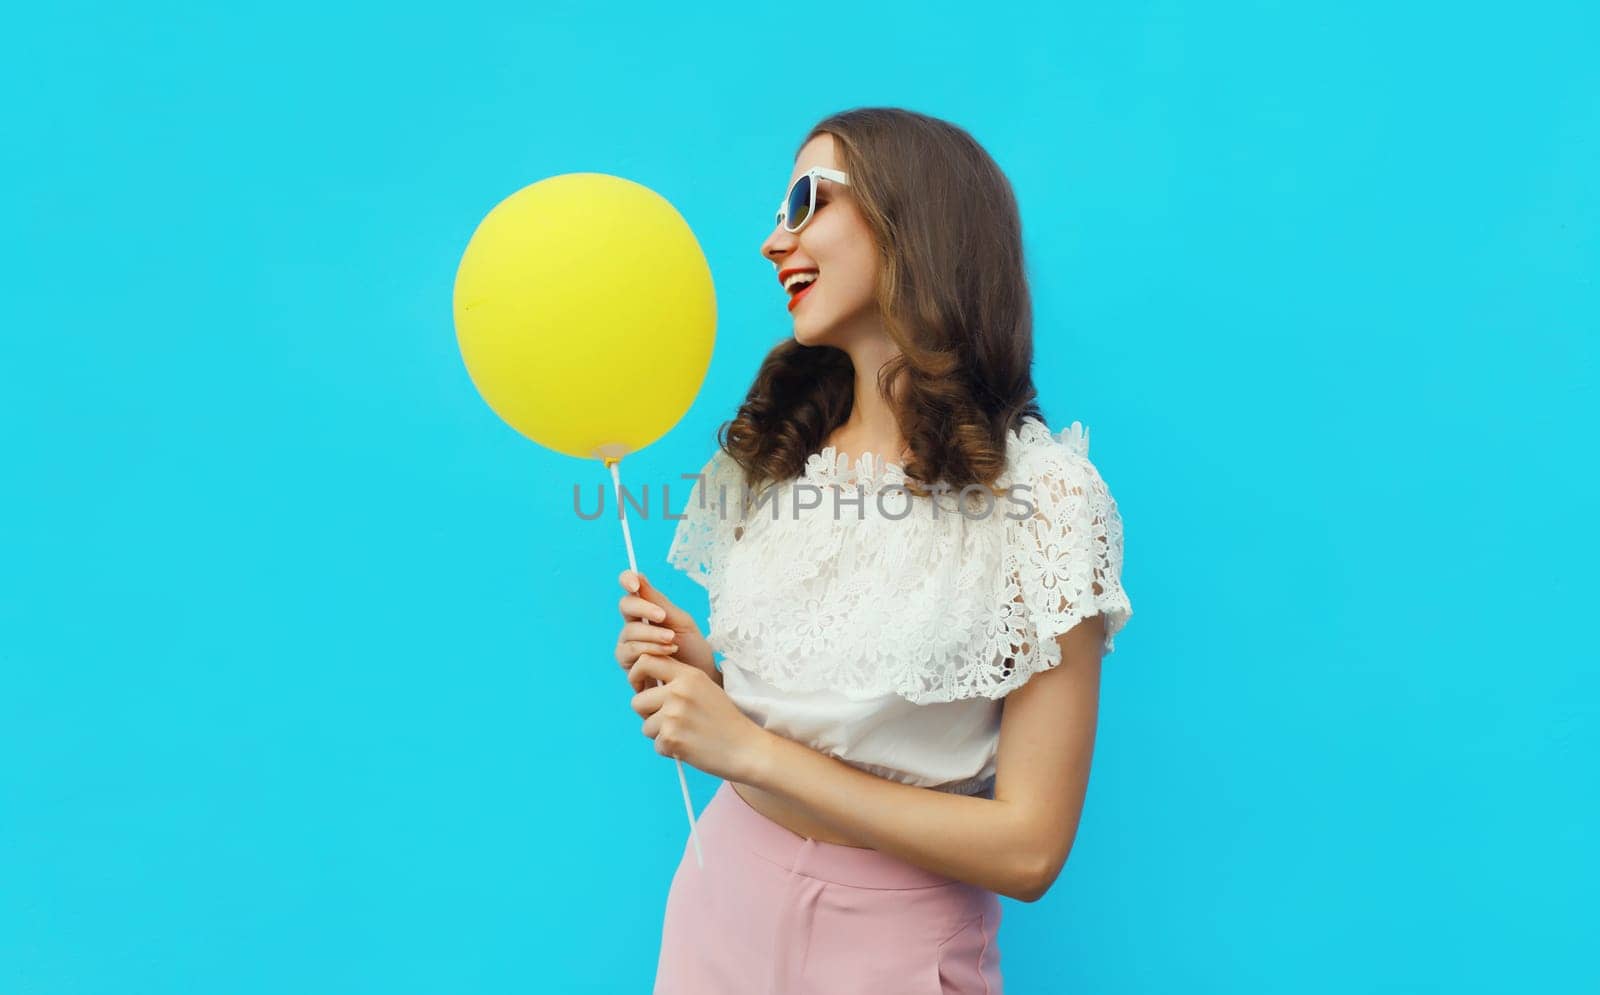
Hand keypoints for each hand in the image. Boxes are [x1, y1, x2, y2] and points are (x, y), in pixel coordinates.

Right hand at [616, 570, 718, 684]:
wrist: (700, 678)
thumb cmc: (693, 650)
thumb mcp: (681, 622)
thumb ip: (658, 602)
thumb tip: (638, 575)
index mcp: (647, 611)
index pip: (631, 590)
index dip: (627, 581)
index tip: (634, 583)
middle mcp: (634, 626)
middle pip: (626, 607)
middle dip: (644, 610)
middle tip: (663, 616)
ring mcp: (628, 645)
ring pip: (628, 631)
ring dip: (651, 635)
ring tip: (673, 641)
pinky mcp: (629, 666)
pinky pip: (629, 652)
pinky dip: (649, 650)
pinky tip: (668, 654)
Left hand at [628, 654, 769, 782]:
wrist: (747, 748)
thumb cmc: (725, 721)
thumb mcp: (705, 688)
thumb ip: (678, 682)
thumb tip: (644, 685)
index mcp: (688, 675)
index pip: (646, 662)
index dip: (637, 676)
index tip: (642, 689)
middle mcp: (679, 691)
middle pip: (637, 701)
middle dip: (648, 715)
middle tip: (670, 722)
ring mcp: (674, 714)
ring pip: (645, 726)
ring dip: (660, 734)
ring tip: (686, 734)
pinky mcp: (671, 738)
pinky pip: (656, 745)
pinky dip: (669, 750)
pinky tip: (690, 747)